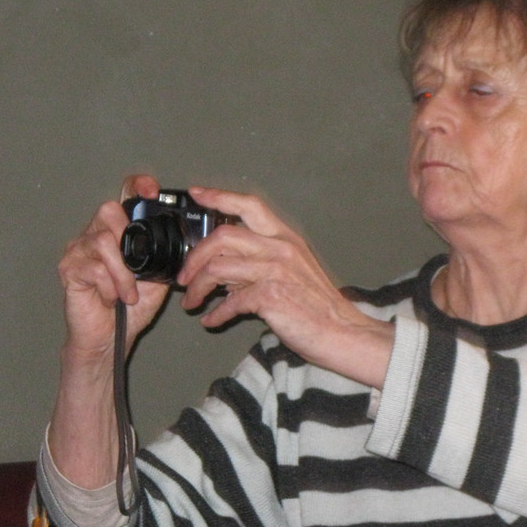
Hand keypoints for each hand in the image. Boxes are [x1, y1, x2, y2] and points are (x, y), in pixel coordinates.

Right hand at [57, 174, 170, 363]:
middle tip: (138, 268)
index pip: (124, 195)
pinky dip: (110, 286)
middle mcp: (94, 234)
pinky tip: (112, 299)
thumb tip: (185, 240)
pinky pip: (93, 266)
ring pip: (103, 241)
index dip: (137, 186)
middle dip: (128, 236)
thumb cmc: (129, 309)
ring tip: (129, 294)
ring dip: (123, 272)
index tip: (152, 191)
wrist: (109, 339)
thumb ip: (164, 255)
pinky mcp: (68, 269)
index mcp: (117, 232)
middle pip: (109, 210)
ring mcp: (78, 250)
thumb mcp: (157, 278)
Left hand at [175, 185, 393, 386]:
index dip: (219, 197)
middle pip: (221, 237)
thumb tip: (225, 268)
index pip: (248, 205)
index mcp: (285, 238)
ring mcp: (275, 271)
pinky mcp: (270, 297)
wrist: (341, 332)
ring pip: (218, 268)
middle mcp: (280, 249)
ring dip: (197, 288)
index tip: (197, 194)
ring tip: (191, 301)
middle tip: (184, 274)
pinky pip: (229, 301)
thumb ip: (262, 261)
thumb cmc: (318, 305)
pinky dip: (215, 313)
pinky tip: (211, 320)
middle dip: (194, 256)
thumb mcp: (295, 269)